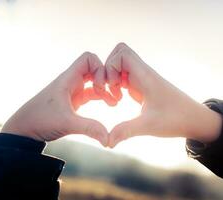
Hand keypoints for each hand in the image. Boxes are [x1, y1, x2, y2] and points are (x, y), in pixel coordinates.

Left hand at [1, 52, 116, 145]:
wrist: (25, 129)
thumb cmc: (40, 120)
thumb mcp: (66, 123)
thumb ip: (89, 128)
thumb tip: (108, 139)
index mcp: (68, 79)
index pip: (88, 58)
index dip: (100, 67)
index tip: (103, 85)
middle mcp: (71, 82)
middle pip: (94, 69)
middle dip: (106, 79)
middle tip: (114, 94)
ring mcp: (72, 91)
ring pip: (94, 82)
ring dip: (105, 90)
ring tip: (114, 103)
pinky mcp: (72, 102)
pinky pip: (91, 93)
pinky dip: (100, 97)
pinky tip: (108, 106)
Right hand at [106, 43, 221, 146]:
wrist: (194, 119)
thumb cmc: (176, 119)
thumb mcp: (148, 126)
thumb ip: (126, 131)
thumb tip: (107, 142)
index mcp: (145, 76)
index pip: (122, 53)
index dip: (111, 66)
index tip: (114, 86)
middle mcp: (142, 73)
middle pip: (119, 54)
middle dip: (107, 70)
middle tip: (110, 89)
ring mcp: (141, 79)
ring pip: (119, 65)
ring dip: (111, 78)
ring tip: (115, 97)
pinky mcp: (141, 86)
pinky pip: (123, 76)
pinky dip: (116, 85)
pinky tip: (119, 99)